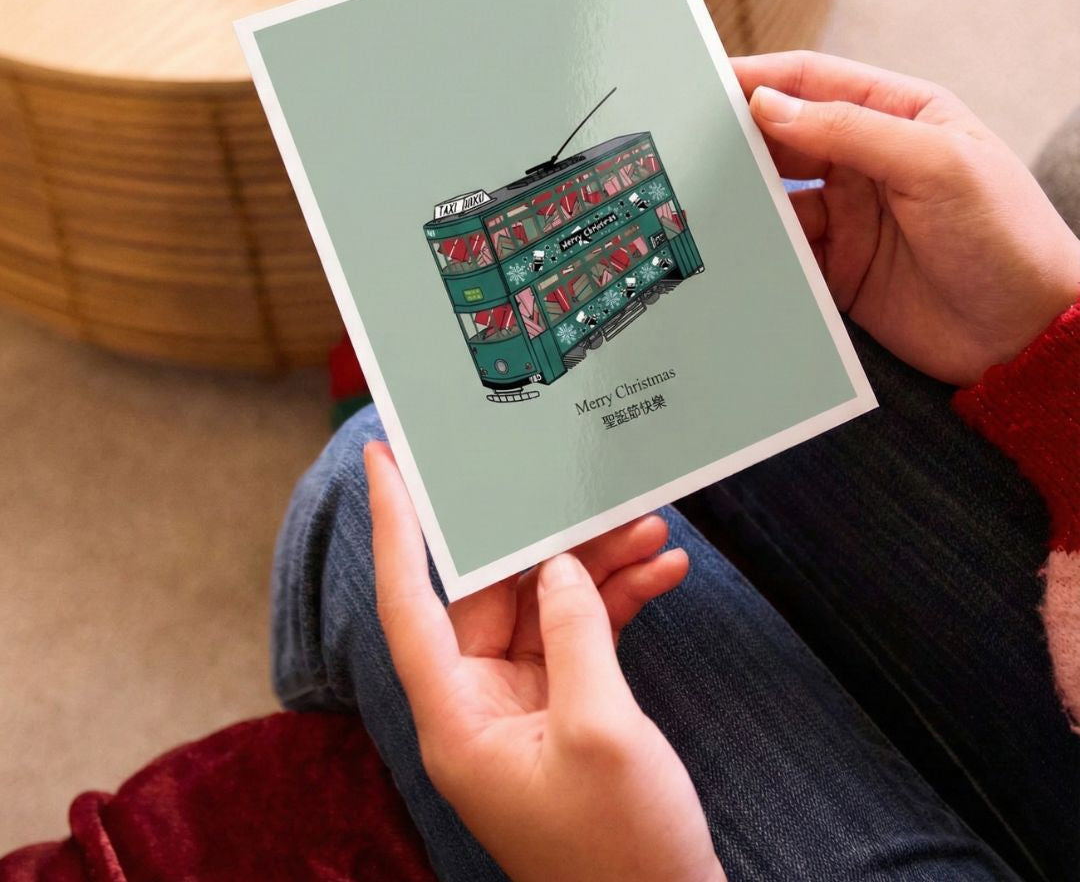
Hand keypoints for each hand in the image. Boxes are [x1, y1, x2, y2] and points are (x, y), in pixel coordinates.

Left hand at [366, 441, 724, 881]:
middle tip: (585, 492)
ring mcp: (525, 708)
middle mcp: (479, 705)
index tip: (384, 461)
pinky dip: (618, 605)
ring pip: (547, 610)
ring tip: (649, 530)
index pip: (408, 602)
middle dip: (549, 542)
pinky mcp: (569, 712)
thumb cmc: (621, 851)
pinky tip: (662, 573)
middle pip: (496, 595)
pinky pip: (583, 640)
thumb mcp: (600, 732)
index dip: (393, 526)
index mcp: (456, 718)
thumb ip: (576, 635)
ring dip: (597, 569)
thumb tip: (560, 567)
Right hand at [732, 51, 1079, 385]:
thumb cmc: (1006, 236)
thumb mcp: (937, 165)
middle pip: (787, 140)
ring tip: (705, 202)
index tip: (709, 83)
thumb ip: (853, 130)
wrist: (1025, 336)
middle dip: (740, 142)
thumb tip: (770, 106)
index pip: (816, 83)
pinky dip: (759, 252)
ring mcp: (850, 218)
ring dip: (746, 201)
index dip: (761, 79)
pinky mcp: (838, 270)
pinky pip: (785, 253)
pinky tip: (737, 251)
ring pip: (778, 200)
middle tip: (687, 145)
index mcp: (899, 116)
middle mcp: (868, 163)